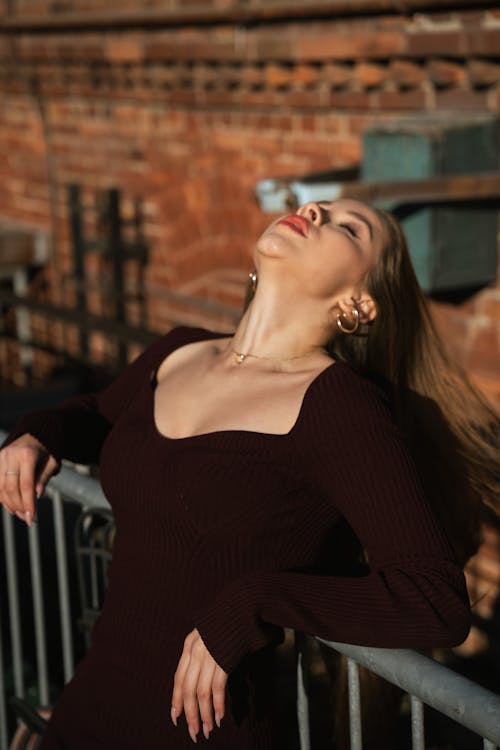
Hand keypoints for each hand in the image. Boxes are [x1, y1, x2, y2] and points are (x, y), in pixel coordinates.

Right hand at [0, 434, 57, 525]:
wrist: (34, 433)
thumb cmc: (46, 450)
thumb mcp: (52, 462)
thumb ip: (43, 477)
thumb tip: (37, 496)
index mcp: (27, 454)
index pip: (26, 484)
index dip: (28, 503)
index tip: (31, 518)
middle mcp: (11, 455)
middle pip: (10, 487)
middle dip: (18, 506)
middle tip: (26, 518)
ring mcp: (1, 457)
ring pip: (0, 487)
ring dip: (9, 504)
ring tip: (19, 514)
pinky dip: (1, 496)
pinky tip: (10, 505)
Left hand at [171, 628, 227, 742]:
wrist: (242, 605)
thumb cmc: (226, 622)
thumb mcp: (206, 635)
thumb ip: (199, 654)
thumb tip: (196, 678)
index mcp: (189, 646)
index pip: (178, 679)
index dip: (176, 700)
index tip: (176, 717)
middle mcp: (195, 651)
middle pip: (188, 689)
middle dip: (190, 713)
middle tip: (193, 732)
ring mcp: (209, 655)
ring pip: (201, 692)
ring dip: (204, 714)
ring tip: (207, 729)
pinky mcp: (224, 659)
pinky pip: (217, 687)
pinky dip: (217, 704)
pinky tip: (219, 717)